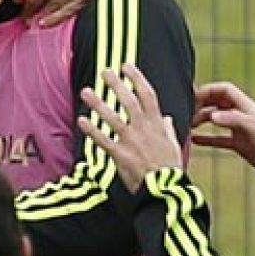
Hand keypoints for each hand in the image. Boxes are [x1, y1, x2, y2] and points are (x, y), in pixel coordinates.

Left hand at [12, 0, 116, 26]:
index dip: (24, 7)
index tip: (21, 10)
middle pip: (41, 4)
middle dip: (32, 11)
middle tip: (26, 16)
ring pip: (53, 10)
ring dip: (42, 16)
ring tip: (34, 19)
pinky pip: (67, 13)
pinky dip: (55, 20)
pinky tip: (45, 23)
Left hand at [77, 63, 180, 192]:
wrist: (165, 189)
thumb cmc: (169, 169)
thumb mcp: (173, 146)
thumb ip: (169, 131)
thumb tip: (169, 119)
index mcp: (159, 125)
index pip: (148, 95)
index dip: (137, 79)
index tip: (126, 66)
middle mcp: (145, 129)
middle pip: (129, 101)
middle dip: (117, 84)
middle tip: (104, 71)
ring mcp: (132, 141)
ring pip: (113, 118)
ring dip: (98, 104)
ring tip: (85, 91)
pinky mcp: (120, 155)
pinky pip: (103, 140)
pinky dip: (91, 130)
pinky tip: (81, 120)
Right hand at [192, 80, 254, 172]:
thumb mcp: (251, 127)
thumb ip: (231, 119)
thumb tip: (211, 116)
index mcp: (245, 106)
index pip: (223, 89)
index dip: (208, 90)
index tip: (193, 98)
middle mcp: (241, 115)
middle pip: (217, 103)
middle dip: (201, 105)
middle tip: (188, 113)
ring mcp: (240, 129)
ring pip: (216, 120)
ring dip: (201, 121)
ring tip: (189, 126)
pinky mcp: (239, 144)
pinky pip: (218, 138)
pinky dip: (206, 139)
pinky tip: (196, 140)